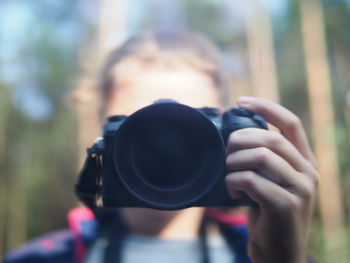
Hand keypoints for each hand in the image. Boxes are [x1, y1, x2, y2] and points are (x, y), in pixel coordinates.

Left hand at [225, 97, 318, 262]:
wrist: (278, 252)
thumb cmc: (267, 212)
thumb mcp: (270, 180)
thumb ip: (263, 159)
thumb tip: (234, 136)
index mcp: (304, 161)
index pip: (291, 122)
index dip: (266, 107)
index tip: (241, 101)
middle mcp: (307, 172)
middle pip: (269, 138)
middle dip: (238, 141)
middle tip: (226, 154)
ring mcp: (300, 189)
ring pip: (260, 156)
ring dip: (234, 163)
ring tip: (228, 175)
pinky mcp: (286, 206)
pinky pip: (251, 180)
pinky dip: (233, 182)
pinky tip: (232, 192)